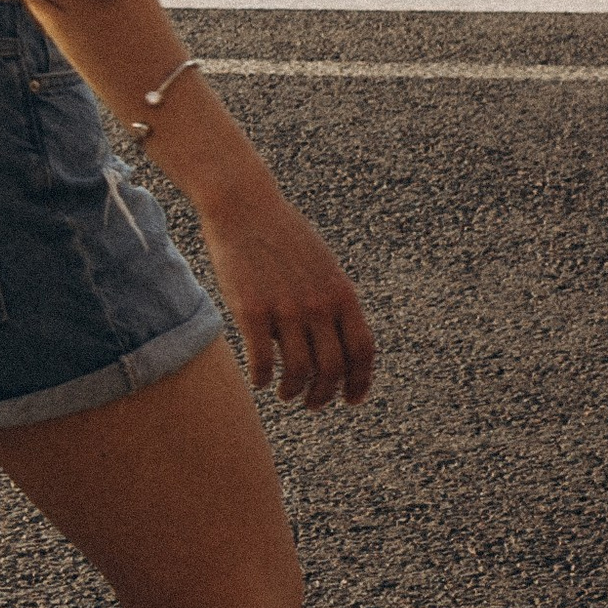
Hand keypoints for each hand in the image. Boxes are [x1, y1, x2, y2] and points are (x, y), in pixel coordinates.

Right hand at [194, 179, 375, 410]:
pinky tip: (260, 381)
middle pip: (332, 369)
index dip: (360, 382)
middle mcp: (318, 304)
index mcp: (342, 293)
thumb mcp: (323, 266)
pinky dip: (263, 378)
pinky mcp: (251, 309)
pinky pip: (262, 360)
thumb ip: (335, 302)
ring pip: (299, 371)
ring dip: (294, 392)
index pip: (362, 352)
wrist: (245, 205)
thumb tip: (342, 344)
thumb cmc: (284, 236)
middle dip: (324, 395)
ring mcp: (285, 308)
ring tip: (286, 394)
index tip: (350, 400)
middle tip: (312, 403)